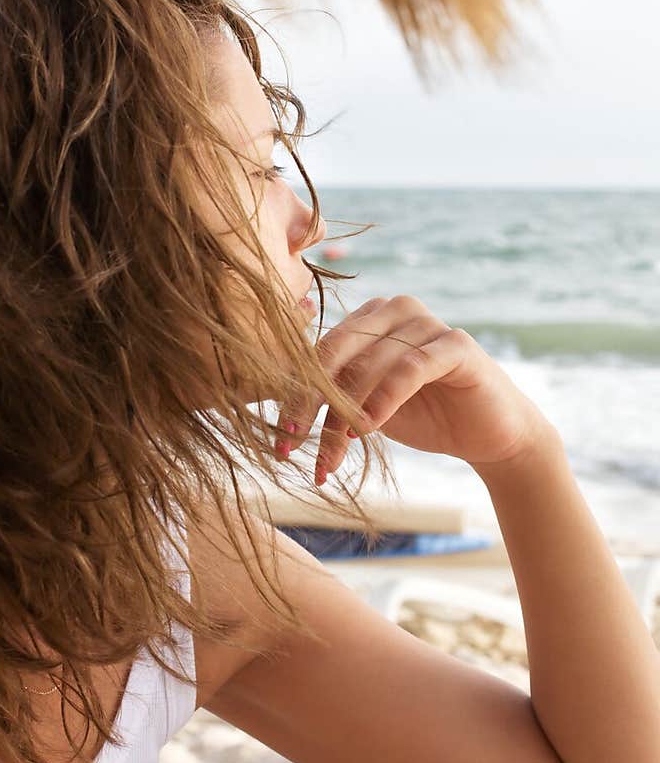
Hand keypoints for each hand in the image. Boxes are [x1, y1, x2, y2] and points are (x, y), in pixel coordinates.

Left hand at [276, 295, 552, 483]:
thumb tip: (274, 410)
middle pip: (335, 353)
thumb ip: (331, 397)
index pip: (317, 352)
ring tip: (332, 452)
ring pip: (367, 364)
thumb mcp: (366, 407)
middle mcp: (394, 310)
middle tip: (291, 443)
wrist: (488, 435)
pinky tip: (368, 428)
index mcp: (368, 319)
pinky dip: (383, 399)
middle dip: (309, 402)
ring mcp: (427, 323)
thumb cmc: (423, 417)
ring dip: (343, 412)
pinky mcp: (457, 344)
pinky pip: (409, 367)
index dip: (293, 395)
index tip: (279, 439)